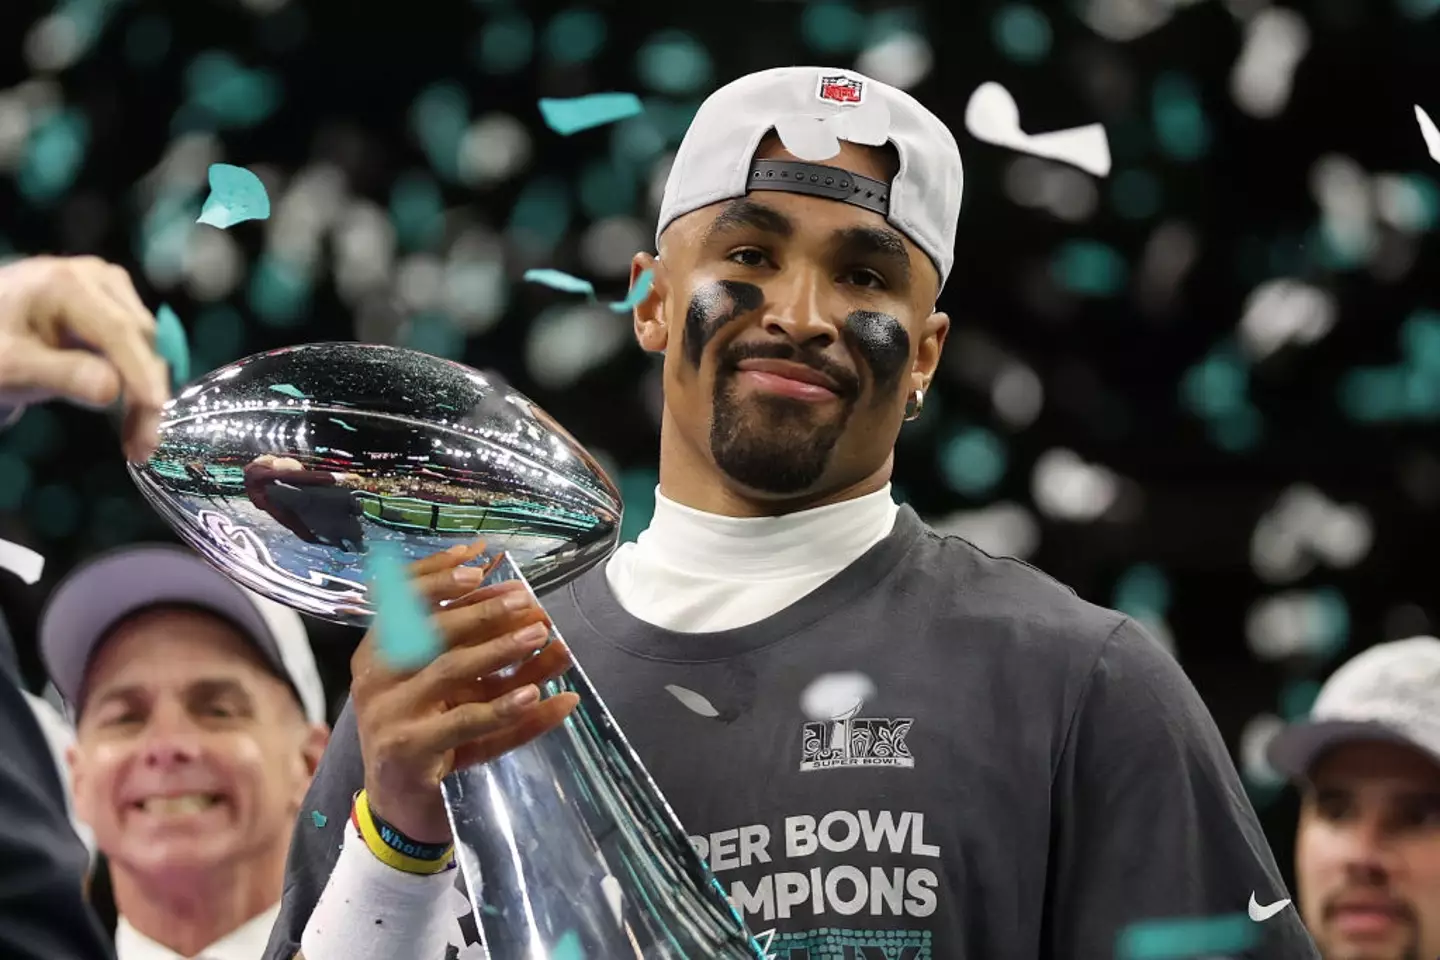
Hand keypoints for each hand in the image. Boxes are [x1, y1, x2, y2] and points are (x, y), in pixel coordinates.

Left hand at [0, 256, 169, 461]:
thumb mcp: (11, 366)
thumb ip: (60, 374)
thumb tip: (112, 391)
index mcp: (66, 283)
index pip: (118, 330)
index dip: (141, 371)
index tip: (156, 409)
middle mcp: (98, 277)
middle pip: (140, 340)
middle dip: (145, 394)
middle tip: (142, 446)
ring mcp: (111, 290)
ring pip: (147, 347)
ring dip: (146, 394)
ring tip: (136, 438)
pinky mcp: (117, 306)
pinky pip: (141, 348)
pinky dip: (139, 383)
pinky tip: (132, 413)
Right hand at [351, 541, 578, 843]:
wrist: (400, 806)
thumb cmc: (430, 733)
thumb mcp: (458, 688)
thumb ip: (487, 652)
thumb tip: (539, 617)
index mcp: (378, 650)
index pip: (401, 599)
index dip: (438, 574)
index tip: (478, 559)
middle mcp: (376, 676)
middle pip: (431, 629)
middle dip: (483, 610)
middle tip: (526, 599)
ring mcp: (389, 713)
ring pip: (450, 670)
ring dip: (500, 649)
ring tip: (541, 635)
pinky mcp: (410, 749)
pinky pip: (464, 722)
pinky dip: (504, 707)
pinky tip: (536, 693)